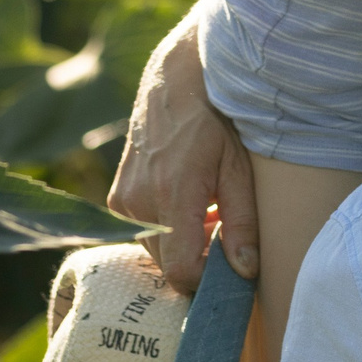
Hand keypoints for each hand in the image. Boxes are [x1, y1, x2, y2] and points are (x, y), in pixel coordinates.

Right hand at [107, 7, 260, 288]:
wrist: (176, 83)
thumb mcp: (239, 169)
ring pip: (155, 249)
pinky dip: (167, 228)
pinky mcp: (117, 196)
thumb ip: (243, 222)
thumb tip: (245, 272)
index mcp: (172, 195)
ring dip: (182, 242)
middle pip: (167, 264)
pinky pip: (142, 232)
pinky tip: (188, 203)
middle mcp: (139, 202)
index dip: (207, 278)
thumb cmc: (216, 122)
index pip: (180, 270)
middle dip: (198, 258)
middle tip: (224, 232)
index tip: (228, 267)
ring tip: (208, 211)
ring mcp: (122, 200)